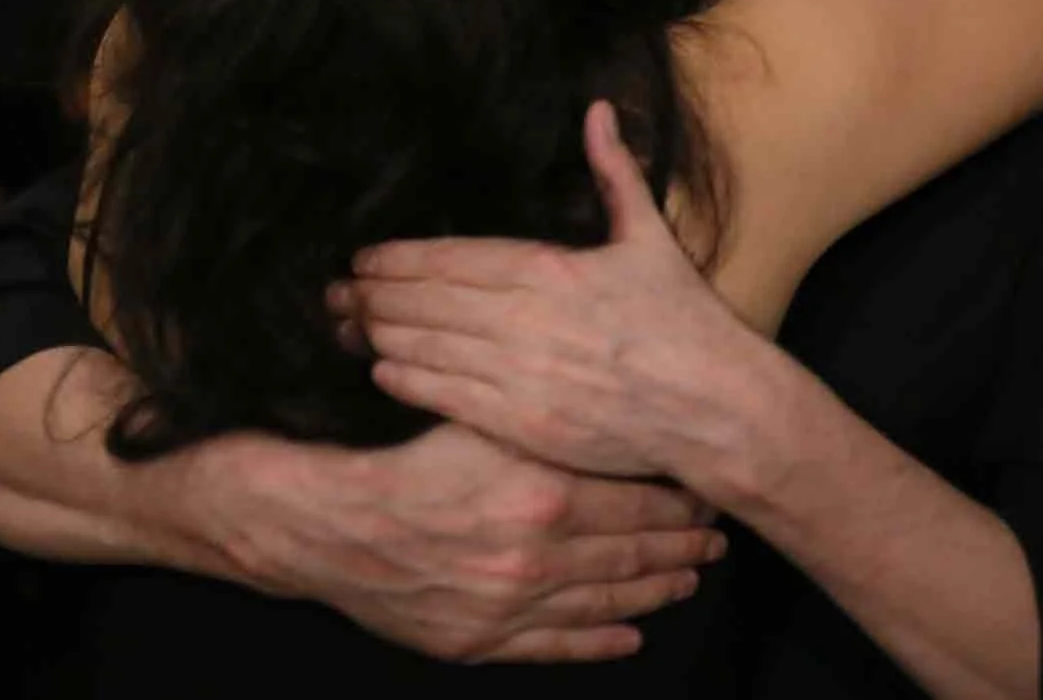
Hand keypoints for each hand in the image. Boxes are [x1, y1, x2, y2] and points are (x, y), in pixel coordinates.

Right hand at [175, 421, 723, 662]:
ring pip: (605, 603)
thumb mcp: (478, 417)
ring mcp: (511, 606)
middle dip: (681, 545)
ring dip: (655, 592)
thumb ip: (542, 414)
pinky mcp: (481, 641)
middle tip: (717, 537)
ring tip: (690, 579)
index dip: (679, 497)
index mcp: (544, 492)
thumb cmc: (402, 455)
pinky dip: (600, 643)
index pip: (638, 499)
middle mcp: (537, 556)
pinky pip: (556, 648)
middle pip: (632, 553)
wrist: (325, 522)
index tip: (707, 488)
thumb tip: (602, 394)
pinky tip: (632, 638)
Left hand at [346, 101, 771, 482]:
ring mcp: (521, 375)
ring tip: (347, 326)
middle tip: (335, 291)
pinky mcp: (524, 424)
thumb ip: (615, 173)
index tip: (363, 257)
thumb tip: (599, 109)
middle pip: (425, 301)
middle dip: (373, 295)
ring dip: (379, 335)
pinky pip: (447, 397)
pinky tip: (384, 369)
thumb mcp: (650, 238)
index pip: (450, 259)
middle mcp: (526, 320)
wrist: (714, 406)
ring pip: (426, 347)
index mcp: (550, 268)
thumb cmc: (684, 320)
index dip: (397, 259)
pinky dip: (408, 380)